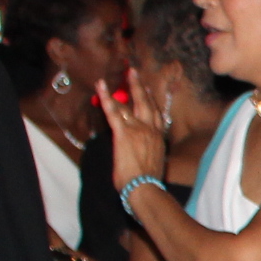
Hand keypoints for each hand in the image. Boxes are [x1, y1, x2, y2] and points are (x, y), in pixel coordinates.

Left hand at [99, 74, 166, 193]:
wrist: (145, 187)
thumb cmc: (148, 182)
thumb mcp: (154, 165)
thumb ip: (149, 153)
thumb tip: (145, 155)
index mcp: (159, 139)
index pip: (157, 117)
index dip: (152, 104)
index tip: (150, 94)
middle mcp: (151, 130)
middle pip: (148, 104)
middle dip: (142, 88)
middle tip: (136, 75)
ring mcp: (138, 129)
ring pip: (133, 103)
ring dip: (130, 86)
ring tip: (128, 73)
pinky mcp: (123, 132)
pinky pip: (113, 111)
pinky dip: (106, 97)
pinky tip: (101, 84)